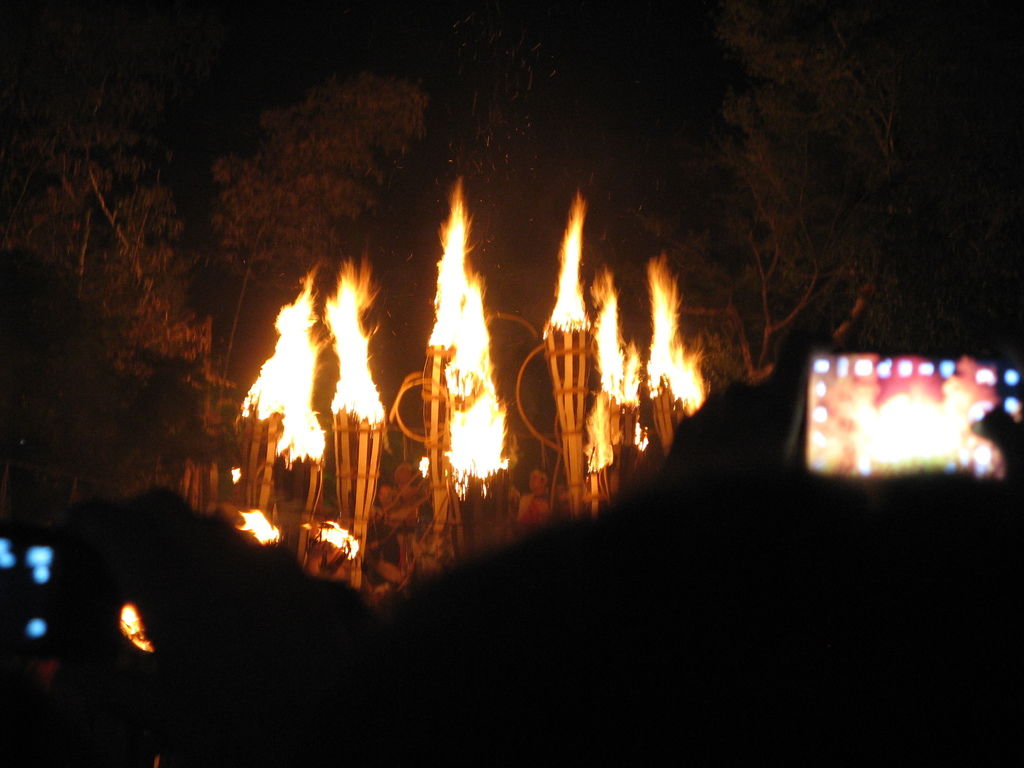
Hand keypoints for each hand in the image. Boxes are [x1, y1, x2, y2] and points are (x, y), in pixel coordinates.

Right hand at [63, 490, 366, 766]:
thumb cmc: (244, 729)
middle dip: (130, 515)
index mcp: (169, 587)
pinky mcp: (296, 570)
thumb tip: (70, 675)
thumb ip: (111, 687)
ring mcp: (261, 557)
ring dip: (179, 533)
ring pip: (207, 521)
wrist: (336, 722)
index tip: (71, 525)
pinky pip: (248, 544)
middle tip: (112, 546)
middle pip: (161, 505)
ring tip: (166, 574)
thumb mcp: (167, 714)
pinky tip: (221, 592)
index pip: (115, 525)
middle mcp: (215, 557)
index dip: (85, 518)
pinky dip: (221, 553)